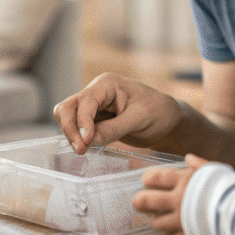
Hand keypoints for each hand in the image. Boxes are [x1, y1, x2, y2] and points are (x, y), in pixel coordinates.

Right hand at [52, 73, 184, 153]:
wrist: (167, 120)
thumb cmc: (159, 113)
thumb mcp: (140, 119)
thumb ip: (114, 128)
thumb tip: (89, 141)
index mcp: (108, 84)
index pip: (85, 101)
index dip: (82, 122)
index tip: (86, 142)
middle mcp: (96, 91)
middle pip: (67, 107)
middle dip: (70, 128)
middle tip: (81, 150)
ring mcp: (93, 105)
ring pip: (67, 117)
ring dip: (71, 133)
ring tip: (84, 150)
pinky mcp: (93, 119)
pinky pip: (76, 127)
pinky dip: (77, 137)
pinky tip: (87, 148)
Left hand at [132, 154, 208, 234]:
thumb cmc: (231, 188)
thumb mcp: (216, 170)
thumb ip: (199, 164)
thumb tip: (188, 157)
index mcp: (183, 180)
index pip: (154, 177)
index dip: (147, 179)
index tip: (147, 181)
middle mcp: (178, 200)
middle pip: (146, 201)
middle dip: (139, 201)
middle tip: (139, 202)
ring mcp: (181, 219)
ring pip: (156, 223)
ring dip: (156, 220)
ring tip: (159, 217)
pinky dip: (173, 234)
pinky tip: (178, 229)